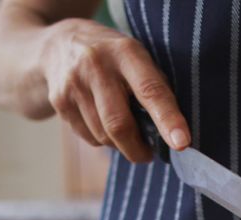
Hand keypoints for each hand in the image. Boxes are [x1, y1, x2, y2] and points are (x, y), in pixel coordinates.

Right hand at [39, 18, 189, 161]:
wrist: (58, 44)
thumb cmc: (112, 56)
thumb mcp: (136, 56)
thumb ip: (153, 86)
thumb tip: (173, 132)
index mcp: (125, 52)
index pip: (151, 90)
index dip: (168, 119)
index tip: (182, 143)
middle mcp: (96, 66)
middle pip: (119, 124)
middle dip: (138, 148)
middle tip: (149, 155)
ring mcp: (73, 84)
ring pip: (103, 136)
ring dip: (121, 145)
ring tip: (126, 135)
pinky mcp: (59, 102)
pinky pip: (88, 138)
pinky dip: (102, 141)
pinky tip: (104, 125)